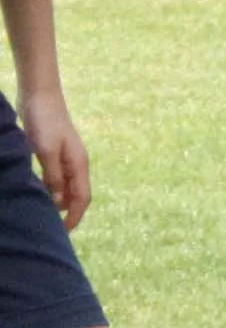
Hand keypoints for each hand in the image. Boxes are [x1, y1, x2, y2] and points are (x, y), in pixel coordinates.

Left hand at [15, 86, 90, 229]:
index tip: (64, 232)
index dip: (75, 216)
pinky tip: (41, 193)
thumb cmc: (44, 121)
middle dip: (69, 212)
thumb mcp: (46, 151)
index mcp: (79, 164)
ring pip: (67, 187)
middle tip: (55, 229)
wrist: (40, 94)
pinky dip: (52, 189)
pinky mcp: (54, 152)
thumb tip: (57, 202)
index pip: (82, 197)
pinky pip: (57, 177)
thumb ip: (53, 176)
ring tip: (48, 215)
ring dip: (60, 202)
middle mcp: (76, 164)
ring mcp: (66, 157)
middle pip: (77, 194)